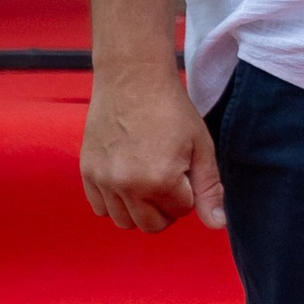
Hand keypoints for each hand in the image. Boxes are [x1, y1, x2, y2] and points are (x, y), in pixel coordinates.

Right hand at [81, 62, 225, 233]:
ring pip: (125, 222)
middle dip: (166, 208)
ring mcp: (103, 180)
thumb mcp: (201, 146)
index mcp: (160, 181)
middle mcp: (127, 186)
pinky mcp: (87, 172)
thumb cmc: (172, 109)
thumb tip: (217, 225)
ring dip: (140, 209)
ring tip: (147, 178)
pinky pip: (100, 208)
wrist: (133, 77)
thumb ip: (209, 189)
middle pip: (152, 225)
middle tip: (169, 177)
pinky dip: (115, 202)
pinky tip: (126, 178)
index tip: (184, 167)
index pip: (181, 211)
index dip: (188, 191)